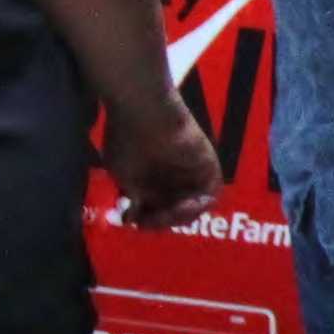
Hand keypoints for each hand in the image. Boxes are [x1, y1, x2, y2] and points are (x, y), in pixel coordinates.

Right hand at [107, 103, 223, 231]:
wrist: (143, 111)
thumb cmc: (126, 139)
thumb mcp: (123, 174)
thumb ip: (132, 196)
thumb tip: (131, 220)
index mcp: (152, 178)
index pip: (156, 209)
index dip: (148, 221)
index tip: (135, 223)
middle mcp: (173, 177)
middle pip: (176, 211)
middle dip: (163, 221)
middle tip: (150, 222)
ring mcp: (191, 172)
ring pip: (194, 206)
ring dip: (182, 216)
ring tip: (167, 214)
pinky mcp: (208, 165)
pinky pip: (210, 193)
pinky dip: (200, 205)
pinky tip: (183, 205)